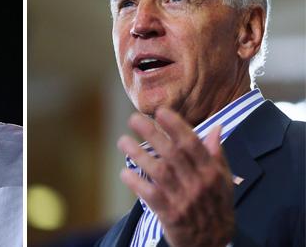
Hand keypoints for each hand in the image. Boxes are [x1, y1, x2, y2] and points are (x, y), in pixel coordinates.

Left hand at [117, 107, 234, 246]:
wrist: (213, 244)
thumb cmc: (216, 207)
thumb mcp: (223, 181)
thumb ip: (216, 154)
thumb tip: (216, 127)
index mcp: (210, 172)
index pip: (192, 143)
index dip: (175, 126)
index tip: (160, 111)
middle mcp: (198, 183)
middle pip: (171, 153)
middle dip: (151, 133)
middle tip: (133, 119)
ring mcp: (183, 199)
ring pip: (158, 171)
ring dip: (138, 154)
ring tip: (122, 141)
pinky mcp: (169, 215)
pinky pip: (150, 195)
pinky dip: (136, 183)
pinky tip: (124, 172)